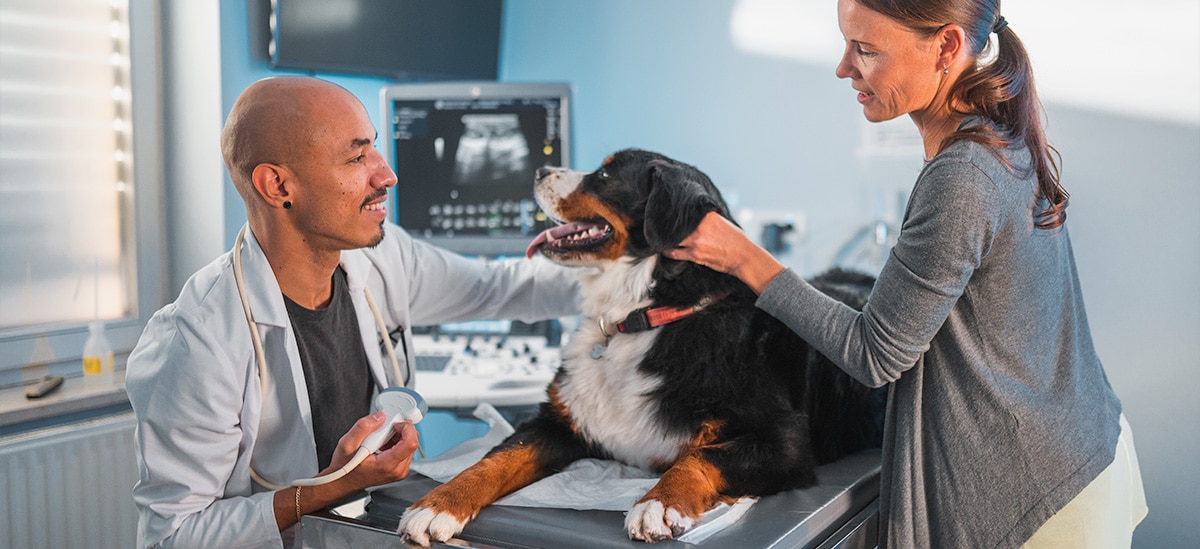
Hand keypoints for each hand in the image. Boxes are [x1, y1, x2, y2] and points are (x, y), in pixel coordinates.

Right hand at [326, 410, 420, 490]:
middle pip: (412, 441)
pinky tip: (382, 444)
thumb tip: (380, 417)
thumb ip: (364, 427)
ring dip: (396, 436)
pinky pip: (405, 449)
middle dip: (398, 430)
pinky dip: (395, 442)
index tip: (394, 423)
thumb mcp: (347, 444)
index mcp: (387, 465)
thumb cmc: (345, 469)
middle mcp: (398, 470)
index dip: (405, 427)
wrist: (343, 482)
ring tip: (379, 439)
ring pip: (409, 444)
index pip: (411, 443)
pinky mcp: (399, 468)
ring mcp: (400, 470)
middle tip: (382, 430)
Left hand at [662, 211, 785, 293]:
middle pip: (676, 224)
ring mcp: (696, 241)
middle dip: (666, 225)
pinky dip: (667, 251)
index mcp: (707, 216)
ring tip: (659, 237)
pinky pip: (675, 253)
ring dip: (665, 239)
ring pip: (673, 239)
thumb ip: (708, 217)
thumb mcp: (722, 221)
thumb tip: (695, 213)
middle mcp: (700, 227)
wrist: (743, 256)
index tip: (665, 212)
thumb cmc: (735, 239)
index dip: (674, 212)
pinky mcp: (695, 255)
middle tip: (657, 224)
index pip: (685, 211)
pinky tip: (663, 249)